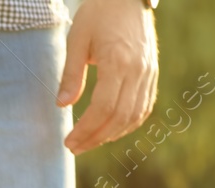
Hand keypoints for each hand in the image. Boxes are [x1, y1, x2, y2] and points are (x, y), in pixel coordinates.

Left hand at [58, 0, 158, 153]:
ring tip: (90, 141)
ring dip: (112, 134)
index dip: (86, 129)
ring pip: (134, 116)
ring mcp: (148, 74)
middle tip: (75, 147)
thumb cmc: (98, 13)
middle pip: (119, 117)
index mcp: (118, 61)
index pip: (103, 108)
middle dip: (96, 137)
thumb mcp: (77, 39)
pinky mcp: (152, 74)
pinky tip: (112, 130)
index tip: (69, 140)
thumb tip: (61, 106)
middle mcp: (137, 71)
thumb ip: (71, 75)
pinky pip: (144, 108)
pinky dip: (128, 124)